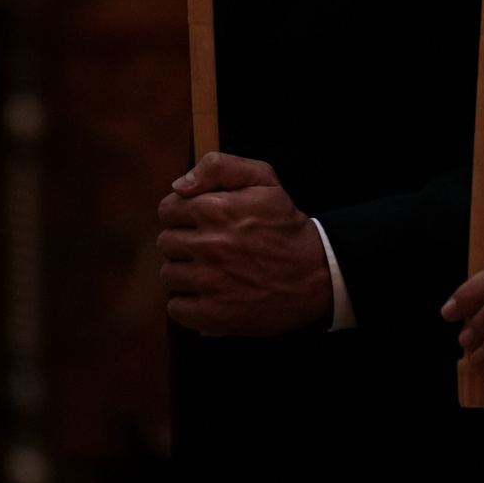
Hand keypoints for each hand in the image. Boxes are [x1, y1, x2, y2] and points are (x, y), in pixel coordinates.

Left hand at [157, 153, 333, 336]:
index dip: (182, 215)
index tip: (200, 223)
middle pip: (166, 243)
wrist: (317, 273)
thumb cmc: (286, 226)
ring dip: (186, 274)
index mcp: (215, 209)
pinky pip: (176, 308)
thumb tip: (179, 185)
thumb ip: (219, 167)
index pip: (168, 210)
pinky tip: (210, 295)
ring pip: (169, 275)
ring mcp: (209, 282)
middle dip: (184, 244)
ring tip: (212, 272)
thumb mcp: (264, 179)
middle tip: (210, 248)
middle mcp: (208, 244)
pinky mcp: (213, 314)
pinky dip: (189, 304)